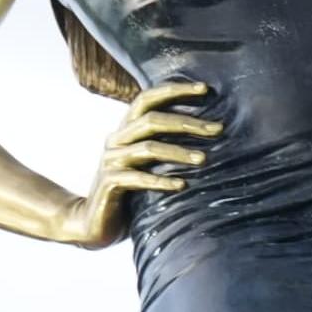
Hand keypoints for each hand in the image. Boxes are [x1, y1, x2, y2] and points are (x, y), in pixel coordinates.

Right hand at [52, 81, 218, 247]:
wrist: (95, 223)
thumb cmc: (129, 191)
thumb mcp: (145, 163)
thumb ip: (161, 144)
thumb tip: (205, 130)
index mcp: (125, 129)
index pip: (147, 98)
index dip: (174, 90)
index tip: (204, 88)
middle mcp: (116, 140)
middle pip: (151, 120)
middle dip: (187, 122)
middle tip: (216, 129)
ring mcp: (110, 161)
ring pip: (148, 148)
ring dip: (178, 152)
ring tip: (204, 159)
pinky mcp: (109, 184)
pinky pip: (138, 179)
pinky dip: (161, 181)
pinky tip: (182, 184)